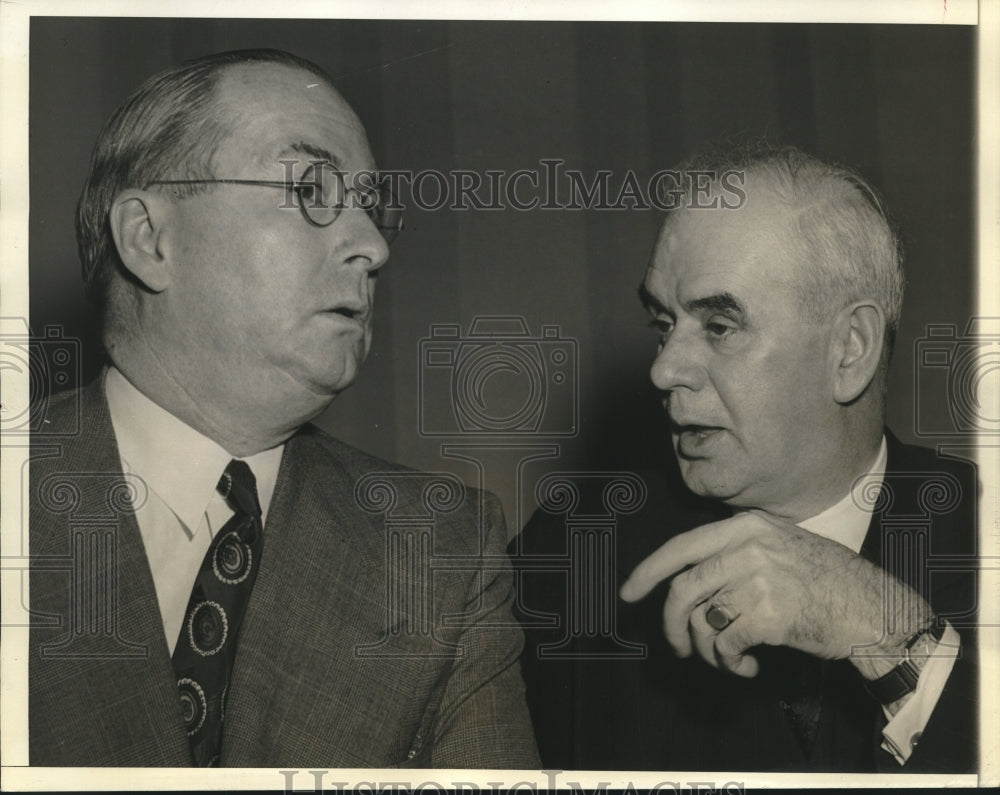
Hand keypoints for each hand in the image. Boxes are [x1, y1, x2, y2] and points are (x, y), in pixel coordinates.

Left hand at [620, 511, 932, 678]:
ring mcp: (758, 579)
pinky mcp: (768, 615)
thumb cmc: (828, 582)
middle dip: (670, 625)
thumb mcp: (780, 546)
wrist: (873, 610)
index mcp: (746, 527)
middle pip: (682, 588)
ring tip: (726, 659)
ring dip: (706, 651)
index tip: (628, 593)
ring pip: (700, 620)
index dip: (648, 571)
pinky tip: (747, 667)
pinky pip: (724, 645)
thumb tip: (685, 588)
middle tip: (678, 648)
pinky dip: (729, 664)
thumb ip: (735, 555)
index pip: (681, 546)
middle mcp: (749, 547)